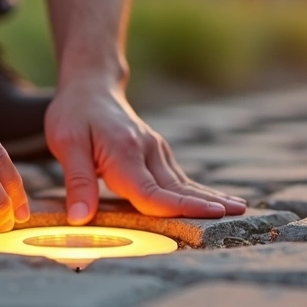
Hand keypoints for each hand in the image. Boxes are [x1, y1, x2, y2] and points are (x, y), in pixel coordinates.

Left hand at [45, 84, 246, 223]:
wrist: (91, 87)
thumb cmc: (74, 114)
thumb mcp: (66, 144)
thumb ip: (78, 182)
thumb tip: (80, 219)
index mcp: (126, 152)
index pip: (154, 191)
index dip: (180, 207)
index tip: (211, 215)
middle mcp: (148, 152)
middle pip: (178, 187)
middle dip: (208, 203)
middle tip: (240, 215)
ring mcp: (156, 152)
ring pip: (184, 182)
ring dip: (211, 197)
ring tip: (240, 209)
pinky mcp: (158, 154)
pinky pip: (179, 178)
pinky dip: (199, 191)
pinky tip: (217, 201)